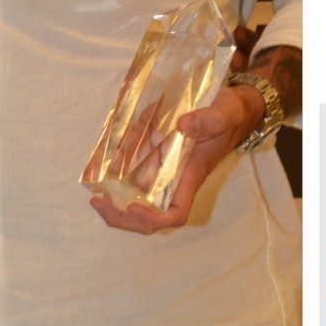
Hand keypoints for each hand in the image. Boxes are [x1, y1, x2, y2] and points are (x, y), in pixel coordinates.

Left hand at [90, 81, 262, 234]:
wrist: (230, 107)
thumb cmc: (229, 115)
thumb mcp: (226, 112)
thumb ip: (210, 119)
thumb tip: (183, 125)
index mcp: (190, 176)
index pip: (175, 213)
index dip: (153, 218)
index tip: (134, 206)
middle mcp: (174, 179)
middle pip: (150, 215)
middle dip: (124, 217)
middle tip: (99, 202)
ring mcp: (162, 170)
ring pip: (138, 199)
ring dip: (115, 203)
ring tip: (95, 196)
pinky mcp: (154, 156)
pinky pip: (133, 175)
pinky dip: (116, 176)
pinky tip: (100, 171)